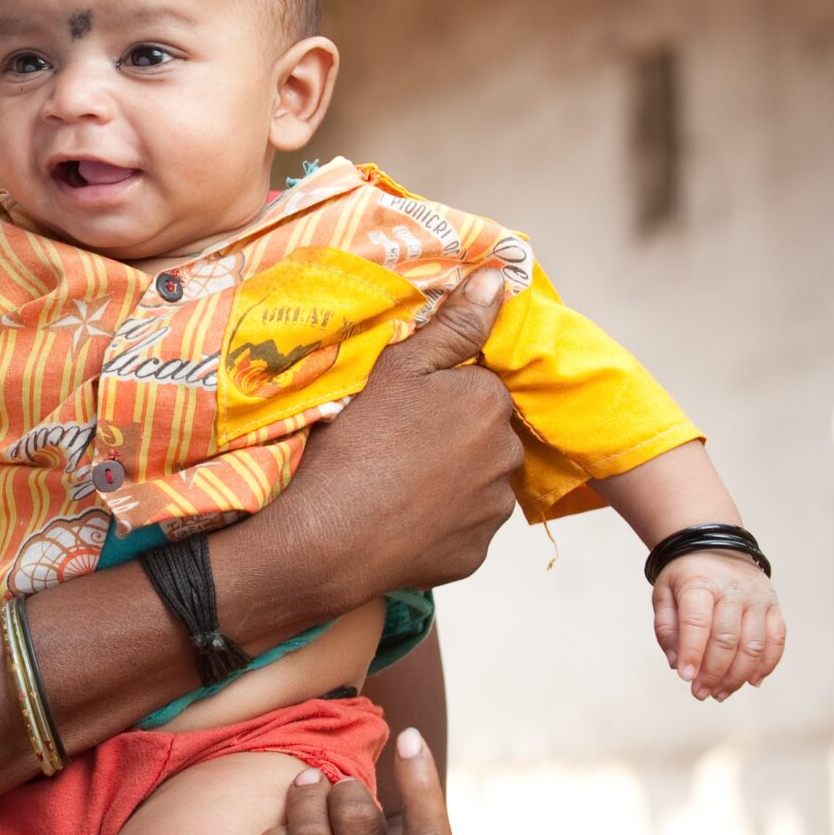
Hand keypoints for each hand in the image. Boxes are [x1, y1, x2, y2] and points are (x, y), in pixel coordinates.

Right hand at [265, 269, 524, 607]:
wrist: (326, 536)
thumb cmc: (356, 441)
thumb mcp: (396, 366)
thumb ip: (455, 324)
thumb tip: (501, 279)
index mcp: (490, 402)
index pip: (480, 385)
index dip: (441, 393)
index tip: (404, 407)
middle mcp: (507, 456)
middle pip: (484, 436)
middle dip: (453, 437)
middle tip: (396, 445)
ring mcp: (492, 512)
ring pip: (478, 484)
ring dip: (451, 482)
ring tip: (395, 484)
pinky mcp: (474, 555)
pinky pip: (463, 529)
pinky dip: (441, 525)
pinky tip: (400, 519)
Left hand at [653, 550, 784, 698]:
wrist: (716, 546)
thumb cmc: (685, 577)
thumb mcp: (664, 593)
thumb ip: (666, 628)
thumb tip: (677, 664)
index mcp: (700, 582)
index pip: (697, 622)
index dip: (692, 652)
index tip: (685, 678)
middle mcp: (733, 589)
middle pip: (727, 639)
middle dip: (713, 672)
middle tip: (700, 693)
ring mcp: (758, 598)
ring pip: (753, 645)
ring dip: (737, 676)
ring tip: (720, 693)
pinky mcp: (774, 606)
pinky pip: (776, 641)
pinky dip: (765, 666)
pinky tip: (750, 682)